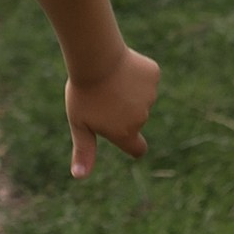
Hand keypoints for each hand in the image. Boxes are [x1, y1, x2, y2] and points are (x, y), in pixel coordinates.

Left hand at [64, 45, 158, 177]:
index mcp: (125, 133)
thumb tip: (79, 176)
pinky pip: (146, 76)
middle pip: (135, 118)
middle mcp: (141, 118)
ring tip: (111, 79)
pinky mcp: (154, 75)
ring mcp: (150, 96)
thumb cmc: (84, 93)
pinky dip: (137, 72)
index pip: (138, 149)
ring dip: (129, 90)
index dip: (132, 144)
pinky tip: (123, 66)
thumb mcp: (79, 124)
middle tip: (104, 96)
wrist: (96, 58)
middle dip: (123, 110)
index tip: (127, 138)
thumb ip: (84, 151)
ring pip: (141, 96)